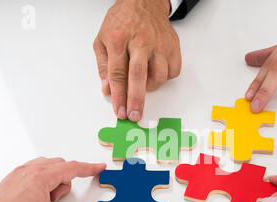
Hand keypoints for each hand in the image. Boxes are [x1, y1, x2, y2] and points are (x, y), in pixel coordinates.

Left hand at [0, 157, 110, 201]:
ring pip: (47, 169)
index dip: (89, 168)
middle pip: (61, 167)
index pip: (73, 167)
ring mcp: (19, 174)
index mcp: (41, 176)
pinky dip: (41, 183)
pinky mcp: (12, 181)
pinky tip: (36, 201)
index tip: (99, 167)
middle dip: (65, 183)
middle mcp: (29, 170)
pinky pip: (34, 173)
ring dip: (53, 183)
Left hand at [94, 0, 181, 121]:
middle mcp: (141, 41)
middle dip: (136, 99)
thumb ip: (104, 65)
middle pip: (139, 76)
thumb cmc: (122, 21)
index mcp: (119, 39)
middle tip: (133, 115)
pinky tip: (156, 72)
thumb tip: (108, 89)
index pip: (117, 73)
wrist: (145, 1)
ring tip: (143, 84)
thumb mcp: (102, 39)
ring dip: (150, 87)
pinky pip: (173, 71)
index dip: (118, 95)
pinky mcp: (173, 46)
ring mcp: (159, 44)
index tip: (119, 110)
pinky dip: (165, 78)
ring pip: (159, 76)